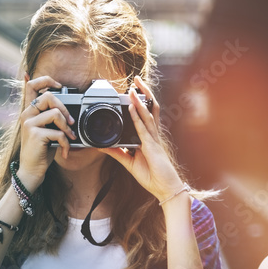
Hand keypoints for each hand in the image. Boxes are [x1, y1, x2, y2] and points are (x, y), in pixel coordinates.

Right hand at [17, 75, 77, 189]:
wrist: (31, 170)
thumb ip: (51, 118)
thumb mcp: (46, 130)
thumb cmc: (41, 150)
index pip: (31, 85)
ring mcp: (29, 124)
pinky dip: (66, 143)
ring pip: (55, 113)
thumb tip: (66, 109)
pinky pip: (58, 133)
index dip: (46, 80)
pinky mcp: (35, 135)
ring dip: (67, 127)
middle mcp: (26, 115)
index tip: (58, 85)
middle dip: (64, 108)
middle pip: (48, 96)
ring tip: (69, 137)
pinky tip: (64, 151)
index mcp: (29, 111)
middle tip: (70, 122)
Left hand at [103, 76, 183, 201]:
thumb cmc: (152, 176)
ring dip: (140, 99)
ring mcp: (154, 139)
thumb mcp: (129, 163)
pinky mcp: (152, 146)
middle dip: (144, 93)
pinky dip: (138, 116)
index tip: (133, 90)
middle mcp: (153, 135)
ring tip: (133, 87)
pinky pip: (144, 128)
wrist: (165, 189)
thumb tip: (101, 145)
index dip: (141, 101)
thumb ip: (116, 152)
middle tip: (136, 79)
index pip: (146, 114)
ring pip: (148, 114)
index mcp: (149, 138)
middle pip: (150, 108)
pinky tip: (132, 107)